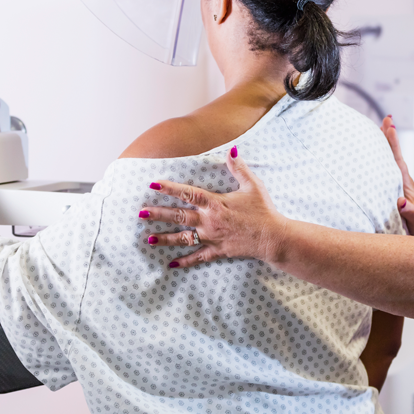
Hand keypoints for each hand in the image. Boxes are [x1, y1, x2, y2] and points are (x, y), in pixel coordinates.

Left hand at [140, 148, 289, 268]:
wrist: (272, 237)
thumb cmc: (263, 210)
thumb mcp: (252, 185)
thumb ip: (239, 168)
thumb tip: (232, 150)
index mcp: (215, 203)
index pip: (188, 194)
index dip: (170, 188)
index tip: (153, 184)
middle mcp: (209, 221)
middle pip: (179, 216)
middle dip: (158, 214)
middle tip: (141, 213)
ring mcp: (212, 237)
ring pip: (183, 238)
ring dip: (165, 238)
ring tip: (148, 238)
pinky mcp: (218, 250)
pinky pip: (198, 257)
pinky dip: (184, 261)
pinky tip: (171, 263)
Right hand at [380, 116, 413, 237]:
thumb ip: (410, 210)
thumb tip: (402, 202)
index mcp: (405, 183)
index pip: (397, 159)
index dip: (393, 142)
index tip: (390, 125)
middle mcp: (401, 181)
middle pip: (392, 155)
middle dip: (388, 137)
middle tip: (385, 119)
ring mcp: (397, 185)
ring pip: (388, 162)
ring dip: (383, 146)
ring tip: (376, 130)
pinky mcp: (392, 192)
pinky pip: (383, 172)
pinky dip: (378, 162)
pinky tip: (370, 159)